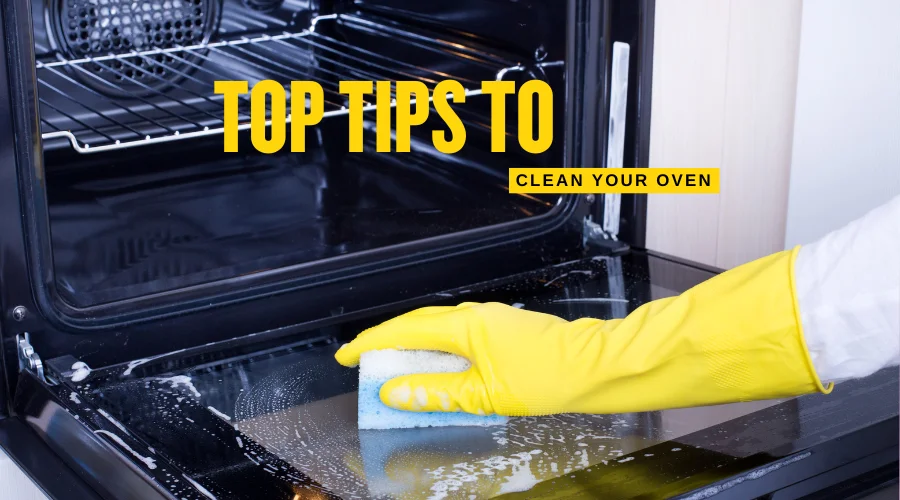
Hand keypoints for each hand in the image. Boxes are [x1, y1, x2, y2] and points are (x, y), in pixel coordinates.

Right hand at [337, 302, 613, 415]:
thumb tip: (394, 391)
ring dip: (411, 346)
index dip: (371, 343)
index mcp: (465, 325)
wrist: (594, 366)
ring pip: (436, 328)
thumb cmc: (547, 377)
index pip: (404, 331)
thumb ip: (436, 393)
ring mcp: (488, 318)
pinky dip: (435, 349)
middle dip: (386, 343)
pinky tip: (435, 368)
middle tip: (362, 363)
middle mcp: (473, 314)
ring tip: (393, 369)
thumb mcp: (485, 394)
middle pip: (416, 324)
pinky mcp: (499, 328)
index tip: (346, 355)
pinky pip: (455, 333)